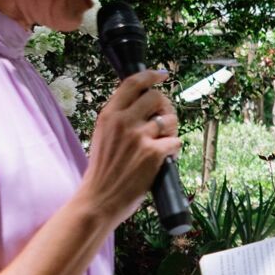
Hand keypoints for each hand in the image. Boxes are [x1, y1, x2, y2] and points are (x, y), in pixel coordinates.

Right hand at [80, 70, 178, 225]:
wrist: (98, 199)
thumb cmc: (103, 170)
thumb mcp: (103, 135)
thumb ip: (120, 118)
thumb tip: (145, 104)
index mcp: (108, 115)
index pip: (133, 83)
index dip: (151, 75)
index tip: (162, 74)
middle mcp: (123, 121)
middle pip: (157, 97)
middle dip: (165, 107)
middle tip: (164, 121)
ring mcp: (139, 136)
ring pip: (170, 119)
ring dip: (171, 130)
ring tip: (162, 143)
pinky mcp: (153, 153)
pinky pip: (176, 141)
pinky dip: (174, 149)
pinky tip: (165, 158)